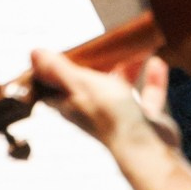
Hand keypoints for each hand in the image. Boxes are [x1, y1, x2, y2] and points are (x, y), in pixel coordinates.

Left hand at [30, 49, 175, 149]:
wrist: (148, 146)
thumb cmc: (111, 116)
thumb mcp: (80, 84)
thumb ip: (58, 69)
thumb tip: (34, 53)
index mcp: (73, 105)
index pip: (54, 89)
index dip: (52, 72)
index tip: (56, 53)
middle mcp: (95, 111)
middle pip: (89, 84)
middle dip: (94, 64)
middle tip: (99, 43)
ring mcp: (120, 115)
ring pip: (120, 87)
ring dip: (125, 68)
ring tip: (131, 48)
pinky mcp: (144, 118)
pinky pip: (148, 95)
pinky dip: (152, 79)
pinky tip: (156, 62)